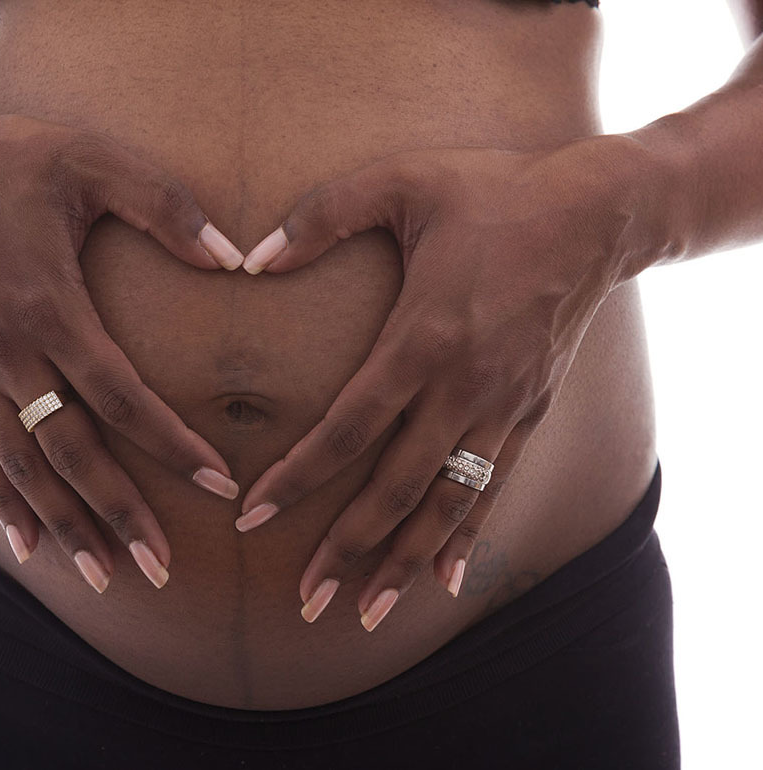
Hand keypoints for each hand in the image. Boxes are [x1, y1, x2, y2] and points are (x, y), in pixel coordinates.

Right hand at [0, 103, 244, 591]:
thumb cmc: (9, 162)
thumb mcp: (93, 160)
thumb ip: (166, 207)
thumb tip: (236, 259)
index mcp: (49, 306)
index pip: (122, 396)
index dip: (172, 446)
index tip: (219, 486)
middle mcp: (7, 352)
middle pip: (71, 451)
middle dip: (120, 512)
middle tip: (163, 567)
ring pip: (22, 466)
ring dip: (65, 524)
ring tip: (104, 578)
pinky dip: (4, 503)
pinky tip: (29, 548)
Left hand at [234, 135, 642, 629]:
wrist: (595, 213)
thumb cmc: (493, 190)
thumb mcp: (401, 180)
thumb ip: (320, 216)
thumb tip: (248, 259)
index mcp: (423, 337)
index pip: (348, 426)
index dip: (298, 476)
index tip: (254, 515)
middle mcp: (463, 387)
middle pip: (394, 487)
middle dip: (345, 548)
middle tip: (305, 601)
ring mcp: (502, 407)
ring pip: (446, 504)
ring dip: (402, 561)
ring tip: (365, 613)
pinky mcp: (530, 412)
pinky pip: (492, 488)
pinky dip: (466, 537)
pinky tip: (444, 579)